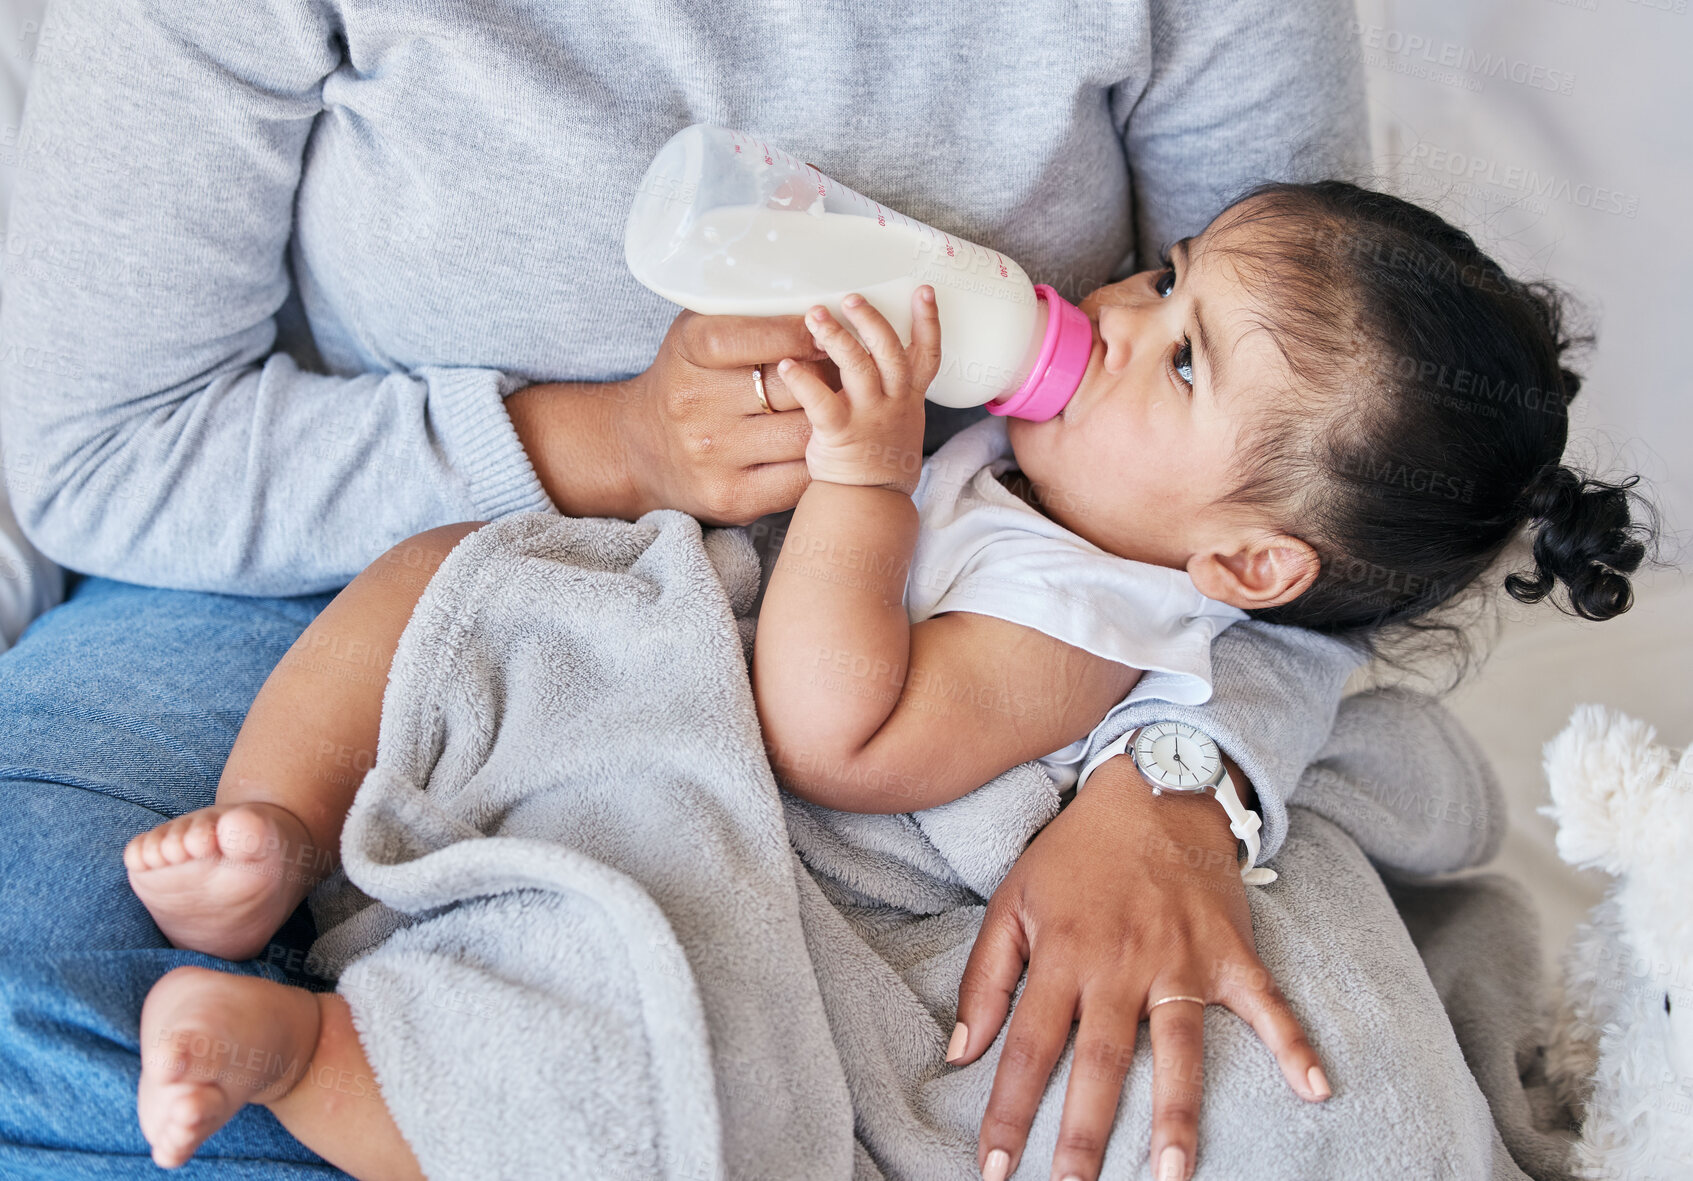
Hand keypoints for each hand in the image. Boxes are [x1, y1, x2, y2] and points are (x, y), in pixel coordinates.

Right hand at [506, 311, 838, 523]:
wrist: (637, 450)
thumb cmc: (687, 380)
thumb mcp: (698, 332)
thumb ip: (750, 316)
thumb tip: (826, 311)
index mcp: (690, 349)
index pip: (762, 336)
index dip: (803, 336)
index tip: (824, 334)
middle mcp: (696, 404)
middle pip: (795, 387)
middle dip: (830, 379)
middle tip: (849, 374)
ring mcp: (713, 456)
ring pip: (805, 435)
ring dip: (833, 423)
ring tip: (843, 411)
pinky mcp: (732, 498)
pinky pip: (800, 480)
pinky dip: (821, 463)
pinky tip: (824, 450)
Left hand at [775, 288, 940, 496]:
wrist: (872, 502)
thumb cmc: (879, 458)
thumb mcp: (900, 419)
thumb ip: (888, 387)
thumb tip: (868, 353)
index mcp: (908, 396)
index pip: (928, 353)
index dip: (928, 320)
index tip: (922, 289)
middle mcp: (893, 401)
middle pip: (889, 351)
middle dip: (871, 320)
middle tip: (851, 299)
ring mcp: (869, 417)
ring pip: (858, 367)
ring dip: (837, 337)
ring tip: (815, 315)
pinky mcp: (841, 433)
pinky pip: (822, 402)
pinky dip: (803, 380)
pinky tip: (786, 364)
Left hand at [950, 756, 1328, 1180]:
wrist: (1152, 790)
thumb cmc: (1074, 854)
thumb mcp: (1012, 900)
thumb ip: (984, 978)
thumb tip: (959, 1054)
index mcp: (1062, 955)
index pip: (1029, 1048)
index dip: (1009, 1111)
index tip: (995, 1168)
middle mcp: (1120, 964)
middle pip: (1101, 1061)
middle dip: (1084, 1132)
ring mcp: (1181, 960)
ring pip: (1180, 1048)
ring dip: (1178, 1113)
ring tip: (1173, 1173)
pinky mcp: (1230, 952)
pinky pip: (1266, 1004)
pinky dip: (1294, 1044)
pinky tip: (1315, 1089)